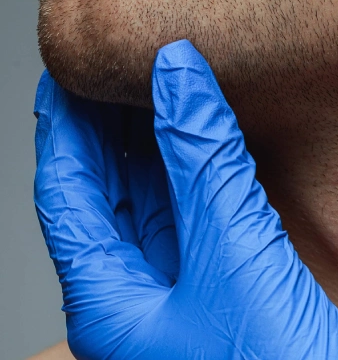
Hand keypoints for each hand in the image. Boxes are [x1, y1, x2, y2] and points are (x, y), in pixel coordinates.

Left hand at [34, 40, 337, 359]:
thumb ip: (205, 163)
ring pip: (154, 214)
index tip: (68, 68)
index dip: (63, 125)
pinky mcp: (231, 302)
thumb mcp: (236, 257)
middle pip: (104, 202)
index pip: (67, 195)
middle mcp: (137, 308)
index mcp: (110, 308)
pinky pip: (202, 229)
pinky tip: (217, 149)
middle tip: (120, 66)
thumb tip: (176, 76)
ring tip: (165, 91)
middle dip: (108, 132)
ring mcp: (183, 307)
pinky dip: (202, 182)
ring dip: (157, 153)